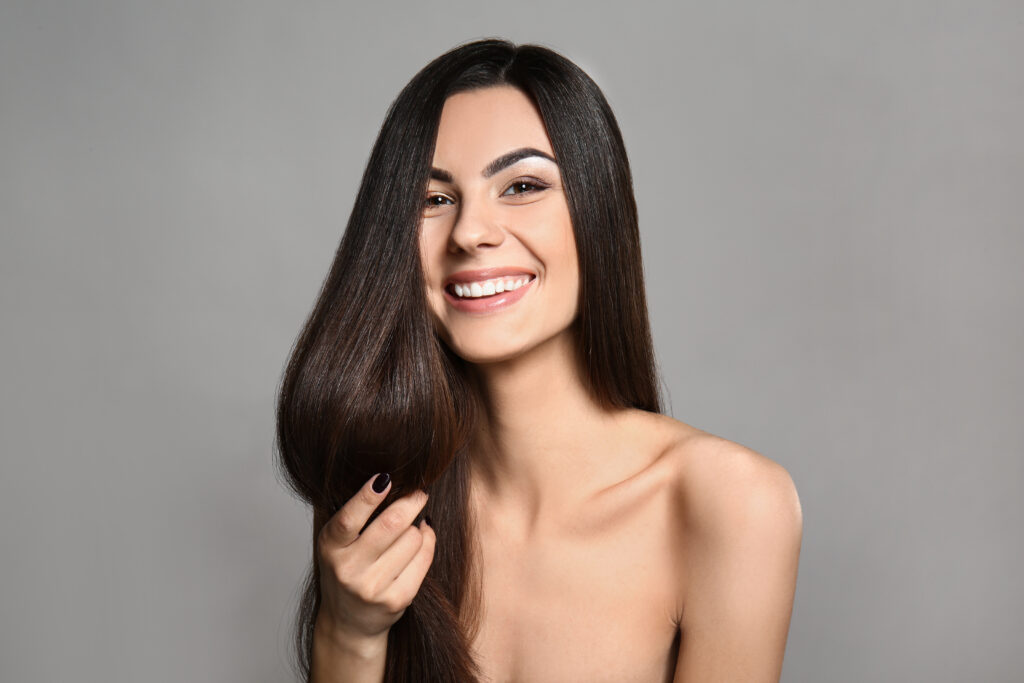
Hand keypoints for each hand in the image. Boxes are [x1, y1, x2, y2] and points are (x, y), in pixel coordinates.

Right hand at [315, 474, 435, 643]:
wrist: (347, 621)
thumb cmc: (347, 568)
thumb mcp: (337, 543)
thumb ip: (356, 516)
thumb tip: (390, 481)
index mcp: (331, 548)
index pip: (349, 519)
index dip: (368, 496)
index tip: (385, 478)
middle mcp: (349, 570)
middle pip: (391, 524)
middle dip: (411, 501)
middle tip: (419, 492)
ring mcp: (373, 588)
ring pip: (413, 538)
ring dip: (417, 527)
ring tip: (409, 530)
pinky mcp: (397, 600)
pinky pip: (424, 558)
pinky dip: (428, 542)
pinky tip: (421, 540)